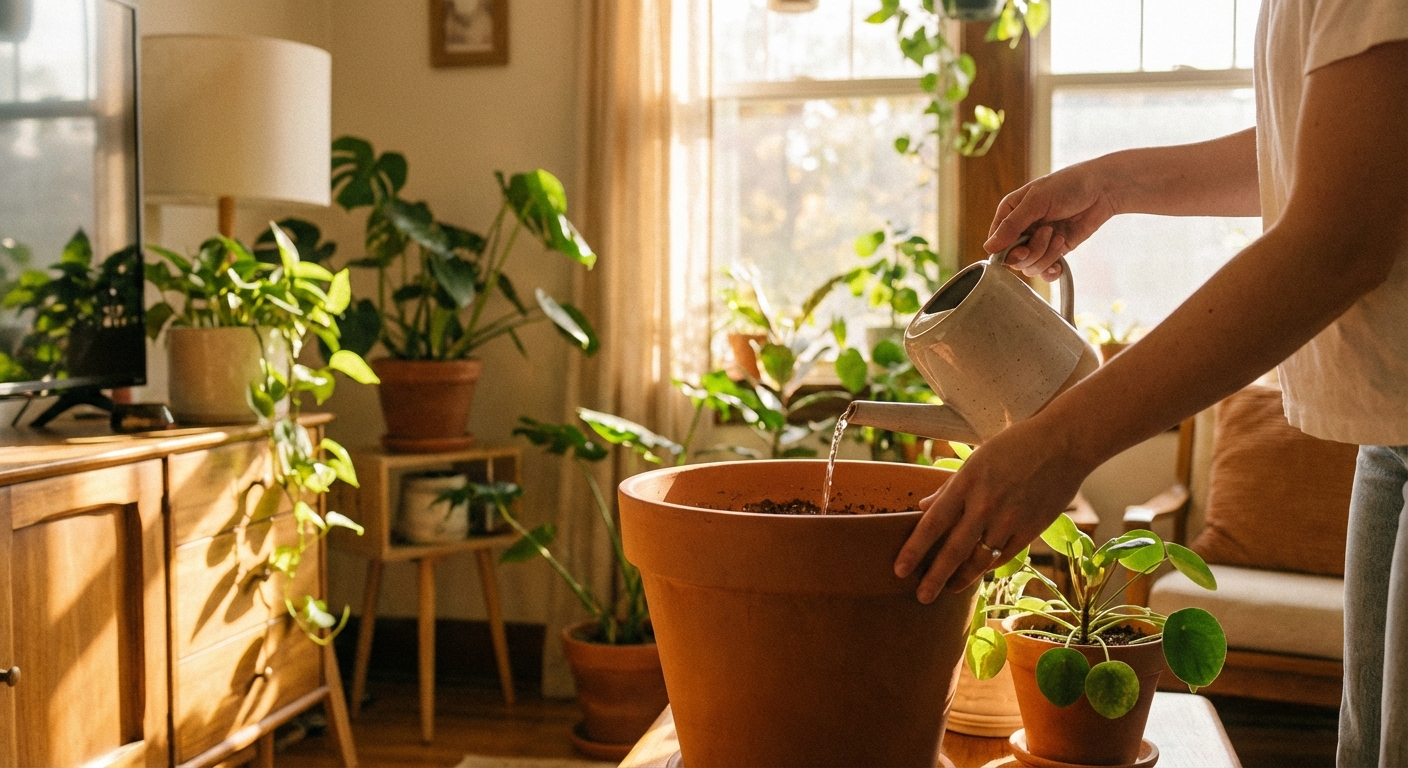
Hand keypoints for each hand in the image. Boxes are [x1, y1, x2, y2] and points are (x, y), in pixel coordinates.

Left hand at [893, 416, 1093, 602]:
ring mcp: (1010, 519)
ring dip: (961, 578)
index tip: (900, 569)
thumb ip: (949, 487)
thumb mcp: (975, 460)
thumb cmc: (1014, 447)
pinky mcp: (1031, 529)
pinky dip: (988, 567)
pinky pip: (1004, 556)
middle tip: (921, 597)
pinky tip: (977, 574)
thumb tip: (922, 507)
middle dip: (934, 577)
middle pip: (953, 550)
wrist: (1063, 444)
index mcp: (966, 483)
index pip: (932, 524)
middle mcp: (985, 504)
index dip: (914, 550)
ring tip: (948, 590)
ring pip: (980, 559)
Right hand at [985, 159, 1120, 281]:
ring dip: (1046, 255)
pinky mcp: (1055, 251)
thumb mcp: (1036, 201)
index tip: (1023, 248)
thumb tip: (988, 248)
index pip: (996, 243)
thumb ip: (1012, 225)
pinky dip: (1052, 270)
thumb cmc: (1067, 186)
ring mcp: (1038, 242)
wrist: (1102, 190)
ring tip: (1059, 236)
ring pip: (1029, 267)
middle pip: (1013, 259)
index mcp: (1010, 213)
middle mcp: (1021, 230)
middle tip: (1048, 232)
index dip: (1007, 251)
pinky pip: (1045, 271)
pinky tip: (1060, 264)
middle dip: (1032, 251)